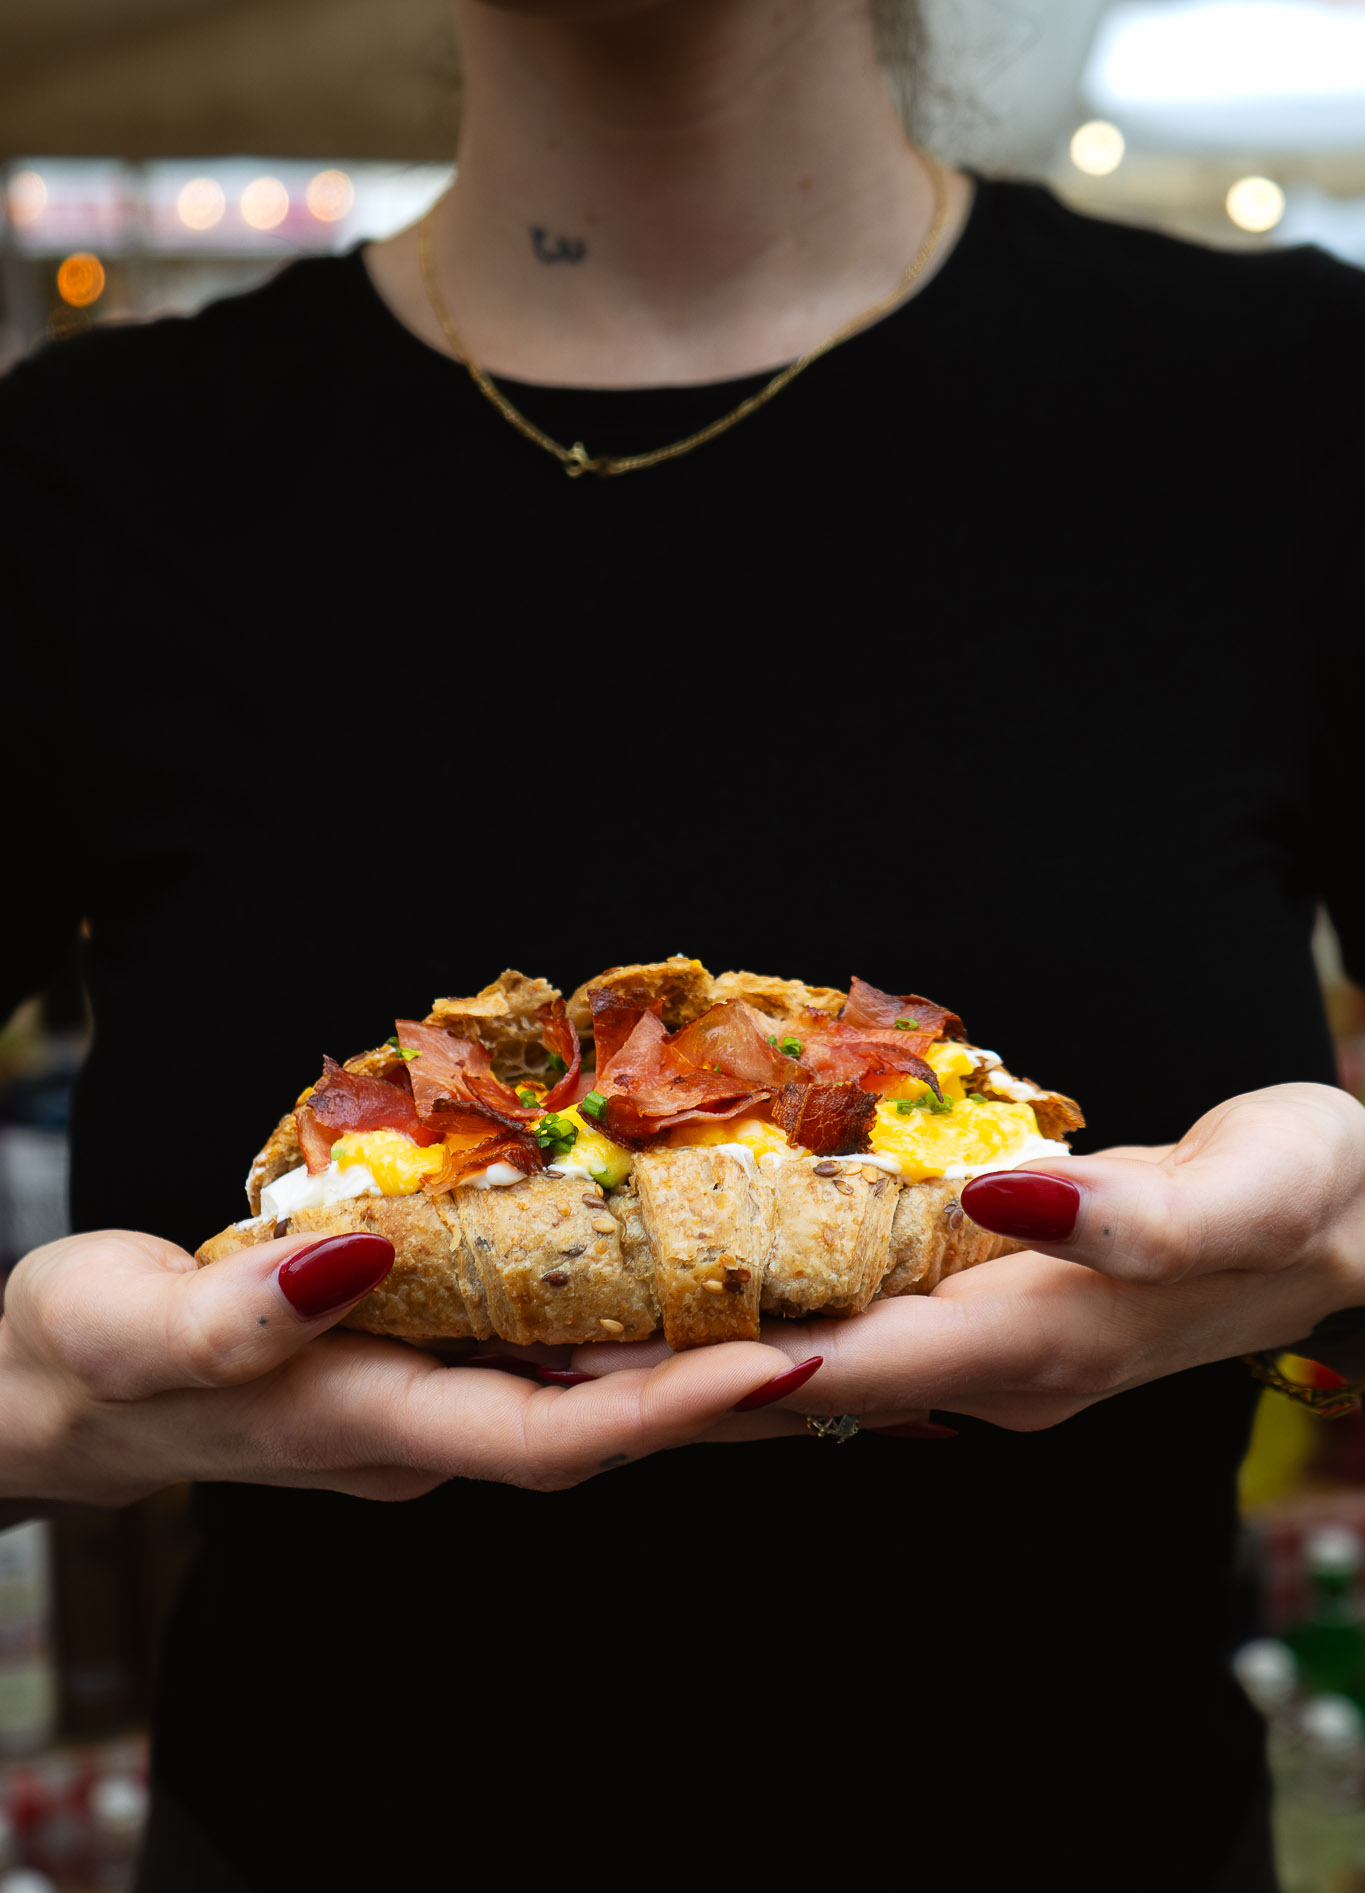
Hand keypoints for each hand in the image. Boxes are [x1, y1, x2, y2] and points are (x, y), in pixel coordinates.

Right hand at [0, 1229, 798, 1500]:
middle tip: (868, 1328)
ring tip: (830, 1302)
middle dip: (736, 1386)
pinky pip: (557, 1347)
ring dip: (708, 1355)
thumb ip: (241, 1312)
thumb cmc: (89, 1357)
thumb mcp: (135, 1326)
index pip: (552, 1436)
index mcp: (374, 1427)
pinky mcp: (432, 1358)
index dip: (671, 1406)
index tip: (787, 1360)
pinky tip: (695, 1276)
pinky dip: (636, 1323)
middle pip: (612, 1420)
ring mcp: (437, 1396)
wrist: (70, 1388)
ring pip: (598, 1385)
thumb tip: (357, 1254)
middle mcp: (432, 1424)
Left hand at [571, 1083, 1364, 1435]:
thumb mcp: (1248, 1189)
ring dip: (704, 1362)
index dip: (726, 1370)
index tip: (603, 1373)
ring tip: (577, 1339)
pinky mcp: (989, 1326)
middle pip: (809, 1386)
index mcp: (1039, 1341)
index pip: (855, 1366)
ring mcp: (989, 1358)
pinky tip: (704, 1299)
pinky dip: (770, 1323)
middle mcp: (995, 1371)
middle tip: (537, 1361)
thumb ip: (1130, 1216)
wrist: (1358, 1231)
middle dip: (677, 1381)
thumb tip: (1000, 1201)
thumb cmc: (1312, 1198)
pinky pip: (856, 1335)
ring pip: (820, 1369)